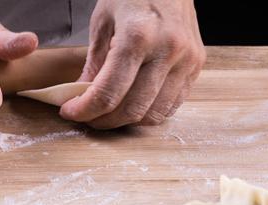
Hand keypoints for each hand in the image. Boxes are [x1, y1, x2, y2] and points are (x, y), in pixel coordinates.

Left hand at [60, 0, 205, 128]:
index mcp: (138, 36)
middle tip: (87, 116)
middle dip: (103, 120)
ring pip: (154, 113)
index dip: (85, 110)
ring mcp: (186, 60)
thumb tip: (80, 96)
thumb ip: (93, 62)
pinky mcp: (196, 66)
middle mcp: (167, 50)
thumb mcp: (103, 20)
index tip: (70, 112)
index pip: (109, 93)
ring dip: (127, 121)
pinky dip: (149, 111)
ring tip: (108, 112)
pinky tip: (133, 102)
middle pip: (132, 109)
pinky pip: (172, 104)